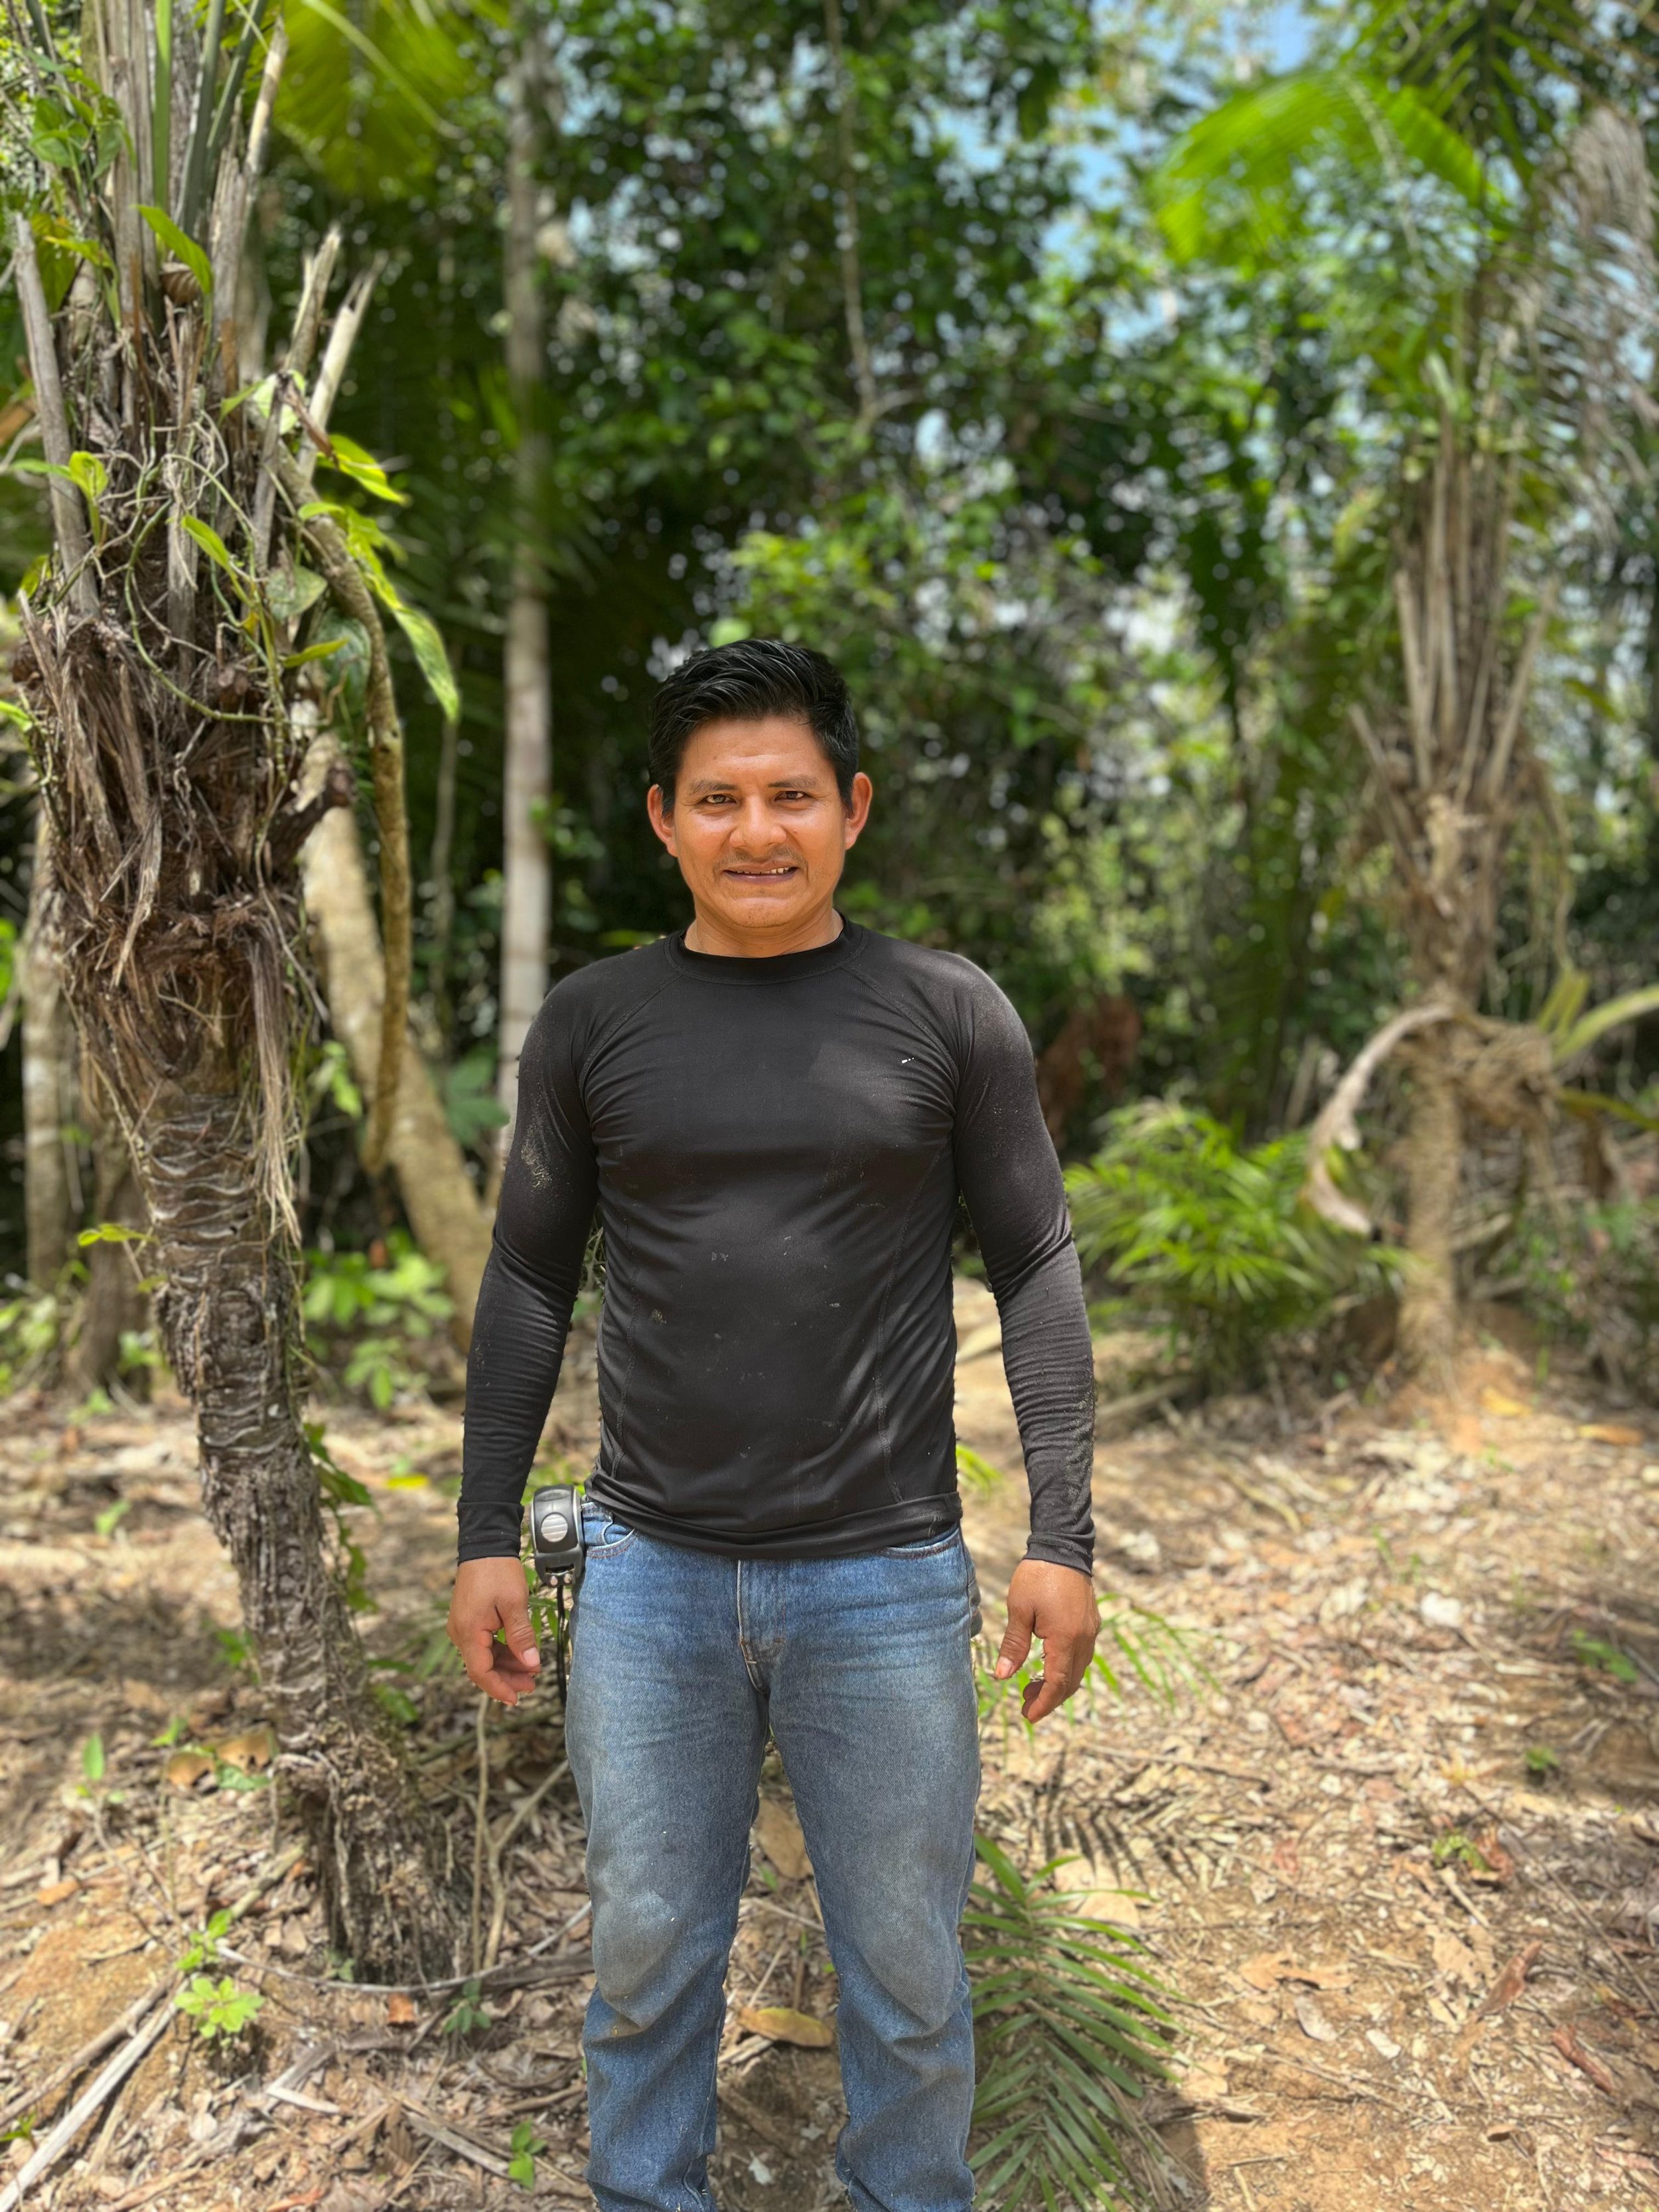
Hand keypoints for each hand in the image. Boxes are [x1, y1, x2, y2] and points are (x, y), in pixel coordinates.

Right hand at [448, 1558, 541, 1705]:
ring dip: (506, 1665)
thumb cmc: (497, 1571)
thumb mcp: (514, 1603)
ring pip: (484, 1656)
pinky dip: (501, 1651)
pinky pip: (484, 1644)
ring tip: (531, 1670)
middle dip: (507, 1678)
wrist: (484, 1546)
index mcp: (468, 1631)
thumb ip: (521, 1636)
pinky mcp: (468, 1620)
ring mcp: (462, 1626)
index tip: (516, 1698)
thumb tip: (531, 1664)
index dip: (498, 1688)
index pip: (480, 1672)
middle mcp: (460, 1632)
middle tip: (532, 1684)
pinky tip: (519, 1653)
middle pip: (482, 1667)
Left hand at [994, 1559, 1097, 1723]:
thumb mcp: (1019, 1610)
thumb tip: (1002, 1676)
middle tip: (1025, 1704)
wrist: (1063, 1548)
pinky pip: (1081, 1656)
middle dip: (1049, 1698)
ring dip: (1057, 1684)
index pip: (1057, 1684)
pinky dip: (1065, 1668)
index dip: (1043, 1704)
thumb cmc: (1038, 1577)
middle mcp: (1083, 1640)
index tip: (1028, 1715)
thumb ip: (1014, 1645)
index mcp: (1066, 1639)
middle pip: (1070, 1682)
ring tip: (1031, 1686)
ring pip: (1078, 1670)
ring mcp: (1090, 1632)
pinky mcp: (1090, 1624)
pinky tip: (1047, 1664)